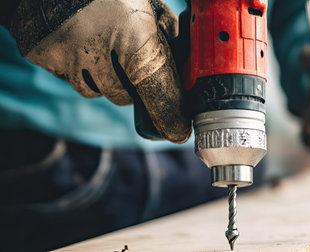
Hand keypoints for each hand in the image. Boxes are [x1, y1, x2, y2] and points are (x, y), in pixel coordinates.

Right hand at [10, 0, 190, 142]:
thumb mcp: (145, 3)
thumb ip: (164, 32)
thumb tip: (179, 61)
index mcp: (132, 31)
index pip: (154, 86)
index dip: (167, 112)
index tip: (177, 132)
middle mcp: (96, 47)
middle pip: (122, 96)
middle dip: (131, 89)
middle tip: (130, 72)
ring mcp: (66, 53)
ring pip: (93, 91)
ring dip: (103, 81)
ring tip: (103, 53)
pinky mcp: (42, 54)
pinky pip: (67, 77)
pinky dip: (77, 68)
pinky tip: (78, 44)